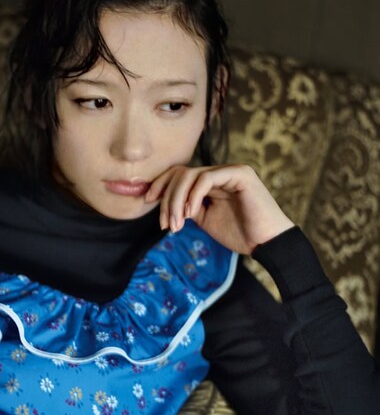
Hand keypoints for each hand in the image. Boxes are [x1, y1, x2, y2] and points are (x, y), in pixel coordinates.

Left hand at [145, 164, 294, 254]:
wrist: (267, 244)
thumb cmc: (240, 233)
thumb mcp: (206, 219)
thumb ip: (188, 206)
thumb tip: (166, 201)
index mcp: (212, 181)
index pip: (180, 173)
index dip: (161, 184)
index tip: (148, 201)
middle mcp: (220, 172)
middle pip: (181, 173)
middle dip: (167, 198)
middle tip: (165, 224)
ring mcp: (230, 170)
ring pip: (190, 175)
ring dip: (176, 201)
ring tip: (177, 224)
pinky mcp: (240, 174)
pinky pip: (206, 178)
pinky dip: (192, 196)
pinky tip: (190, 214)